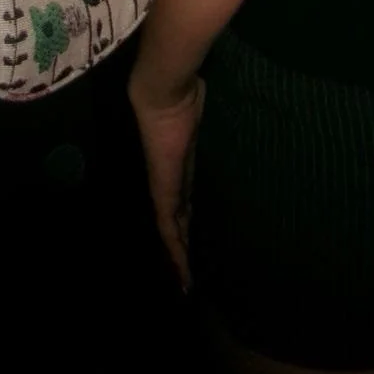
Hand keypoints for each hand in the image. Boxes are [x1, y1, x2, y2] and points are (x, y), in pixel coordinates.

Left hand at [128, 70, 204, 289]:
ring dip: (178, 256)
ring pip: (170, 230)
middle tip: (187, 270)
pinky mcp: (163, 192)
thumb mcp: (197, 115)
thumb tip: (211, 110)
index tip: (193, 237)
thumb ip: (201, 121)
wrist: (165, 92)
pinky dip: (176, 251)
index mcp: (177, 165)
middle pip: (174, 220)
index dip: (186, 220)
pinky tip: (182, 271)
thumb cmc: (184, 96)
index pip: (181, 200)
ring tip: (184, 281)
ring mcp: (164, 187)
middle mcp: (169, 180)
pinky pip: (168, 227)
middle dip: (181, 244)